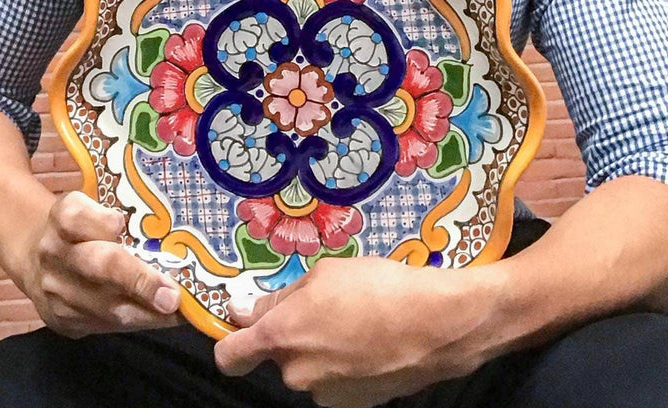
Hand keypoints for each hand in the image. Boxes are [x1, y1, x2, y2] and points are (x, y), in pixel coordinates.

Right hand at [18, 190, 183, 337]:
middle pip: (98, 265)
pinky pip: (103, 325)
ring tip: (179, 312)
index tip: (123, 224)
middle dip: (138, 281)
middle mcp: (55, 253)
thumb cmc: (80, 228)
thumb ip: (120, 210)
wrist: (34, 259)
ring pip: (105, 307)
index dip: (103, 221)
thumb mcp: (90, 205)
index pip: (78, 215)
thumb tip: (167, 228)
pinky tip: (160, 318)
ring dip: (146, 312)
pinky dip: (137, 322)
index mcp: (63, 216)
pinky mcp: (62, 320)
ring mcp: (56, 291)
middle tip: (171, 296)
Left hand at [213, 256, 491, 407]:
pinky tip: (372, 342)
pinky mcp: (354, 405)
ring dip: (322, 349)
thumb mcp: (324, 273)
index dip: (233, 342)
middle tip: (327, 306)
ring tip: (357, 322)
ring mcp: (325, 394)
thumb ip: (281, 297)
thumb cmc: (376, 287)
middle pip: (280, 356)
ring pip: (310, 367)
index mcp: (282, 336)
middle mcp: (296, 373)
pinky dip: (346, 364)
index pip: (230, 356)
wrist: (436, 325)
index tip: (245, 326)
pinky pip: (336, 379)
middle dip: (295, 335)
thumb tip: (248, 312)